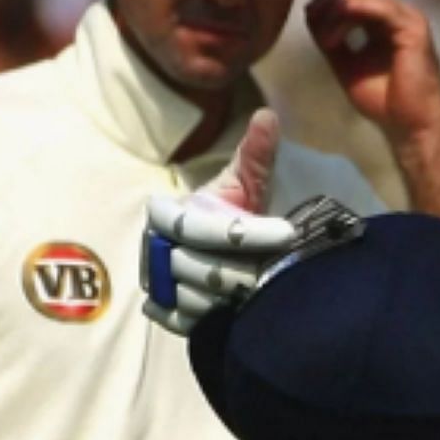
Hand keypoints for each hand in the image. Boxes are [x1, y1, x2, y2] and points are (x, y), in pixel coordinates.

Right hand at [142, 109, 296, 335]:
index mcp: (166, 212)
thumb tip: (267, 117)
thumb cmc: (235, 212)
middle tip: (279, 271)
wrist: (223, 254)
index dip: (245, 233)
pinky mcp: (162, 311)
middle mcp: (152, 246)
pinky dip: (212, 318)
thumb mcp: (248, 183)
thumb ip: (256, 155)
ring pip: (191, 298)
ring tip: (265, 291)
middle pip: (196, 267)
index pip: (198, 227)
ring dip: (231, 298)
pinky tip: (240, 310)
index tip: (288, 234)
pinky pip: (182, 322)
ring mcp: (154, 281)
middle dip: (242, 271)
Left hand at [304, 0, 439, 144]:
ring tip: (325, 39)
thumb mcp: (347, 65)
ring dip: (337, 10)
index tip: (308, 17)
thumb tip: (310, 16)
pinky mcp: (412, 28)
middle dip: (329, 0)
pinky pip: (378, 7)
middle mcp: (398, 13)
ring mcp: (408, 17)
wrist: (409, 126)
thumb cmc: (383, 101)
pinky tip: (335, 38)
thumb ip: (332, 41)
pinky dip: (351, 16)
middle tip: (312, 22)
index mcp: (385, 20)